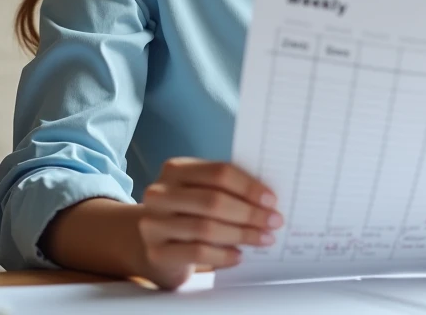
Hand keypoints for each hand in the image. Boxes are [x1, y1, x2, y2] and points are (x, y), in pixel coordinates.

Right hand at [135, 158, 282, 289]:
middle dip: (249, 213)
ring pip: (206, 228)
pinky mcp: (157, 252)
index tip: (271, 200)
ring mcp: (154, 224)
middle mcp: (160, 193)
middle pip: (213, 201)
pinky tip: (239, 255)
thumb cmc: (187, 213)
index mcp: (175, 169)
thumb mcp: (200, 192)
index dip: (248, 186)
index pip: (218, 172)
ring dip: (241, 234)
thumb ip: (226, 190)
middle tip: (274, 222)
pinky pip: (197, 252)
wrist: (152, 242)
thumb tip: (267, 201)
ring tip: (263, 239)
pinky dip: (223, 254)